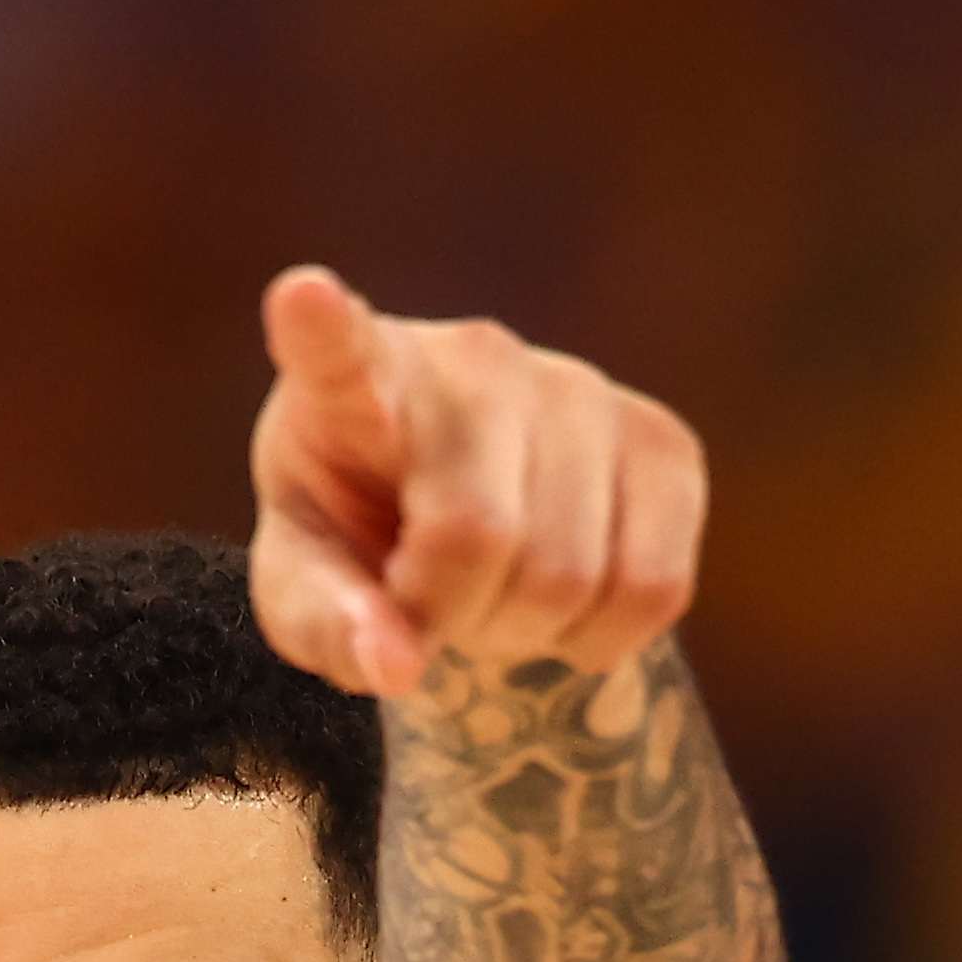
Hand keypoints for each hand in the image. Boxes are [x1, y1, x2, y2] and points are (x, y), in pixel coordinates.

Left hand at [247, 266, 704, 699]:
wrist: (464, 529)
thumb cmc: (360, 545)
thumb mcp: (306, 588)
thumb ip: (328, 623)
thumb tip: (396, 665)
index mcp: (354, 386)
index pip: (337, 353)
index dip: (320, 330)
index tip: (300, 296)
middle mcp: (476, 361)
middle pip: (479, 536)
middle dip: (453, 616)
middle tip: (430, 606)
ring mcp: (579, 389)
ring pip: (572, 575)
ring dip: (524, 632)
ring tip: (490, 594)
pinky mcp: (661, 439)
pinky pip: (653, 589)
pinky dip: (599, 638)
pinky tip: (560, 604)